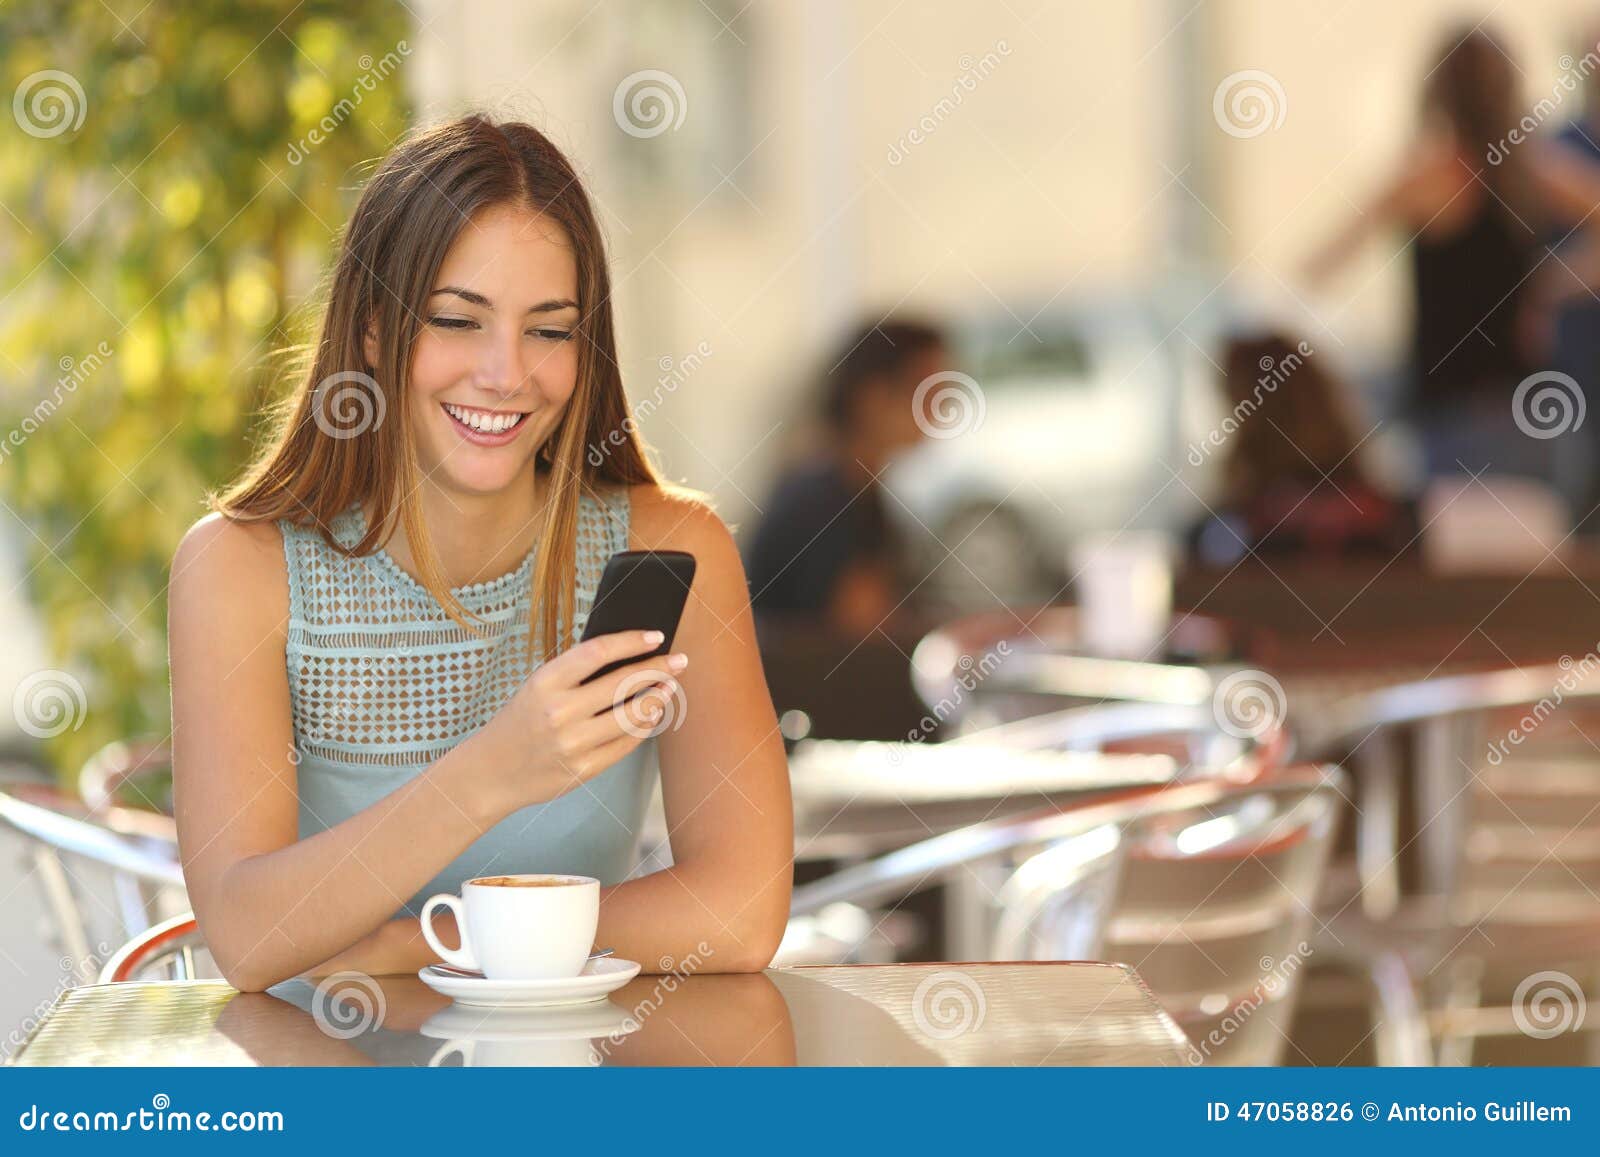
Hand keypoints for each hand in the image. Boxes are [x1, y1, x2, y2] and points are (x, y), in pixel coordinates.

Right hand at [476, 629, 686, 808]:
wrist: (492, 771)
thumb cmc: (520, 721)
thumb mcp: (537, 687)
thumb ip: (576, 673)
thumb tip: (629, 654)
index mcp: (545, 682)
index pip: (598, 652)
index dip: (632, 641)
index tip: (656, 636)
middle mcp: (560, 712)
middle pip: (624, 683)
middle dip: (658, 668)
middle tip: (679, 661)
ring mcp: (573, 743)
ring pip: (633, 715)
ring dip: (658, 698)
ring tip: (668, 687)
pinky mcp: (584, 769)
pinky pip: (626, 743)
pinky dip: (644, 727)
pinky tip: (651, 715)